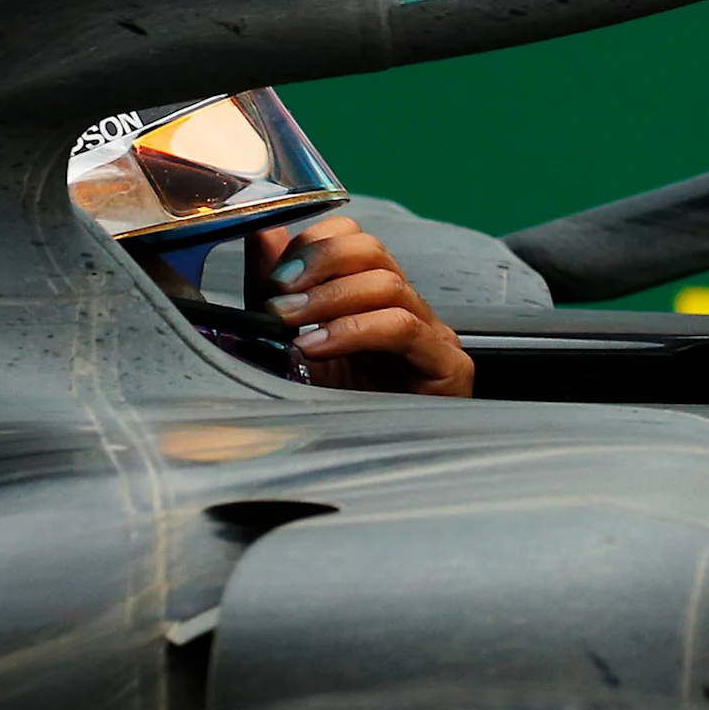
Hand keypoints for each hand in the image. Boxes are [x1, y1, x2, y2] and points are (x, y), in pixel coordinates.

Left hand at [254, 214, 474, 398]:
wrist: (361, 478)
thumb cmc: (332, 418)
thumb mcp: (289, 344)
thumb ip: (273, 289)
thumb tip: (260, 232)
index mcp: (371, 300)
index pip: (355, 239)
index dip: (315, 244)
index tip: (276, 276)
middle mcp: (407, 310)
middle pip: (373, 250)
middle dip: (319, 264)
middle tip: (279, 296)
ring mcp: (432, 336)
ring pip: (387, 283)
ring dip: (329, 299)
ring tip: (290, 324)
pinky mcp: (448, 367)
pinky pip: (403, 327)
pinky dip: (355, 330)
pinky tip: (319, 348)